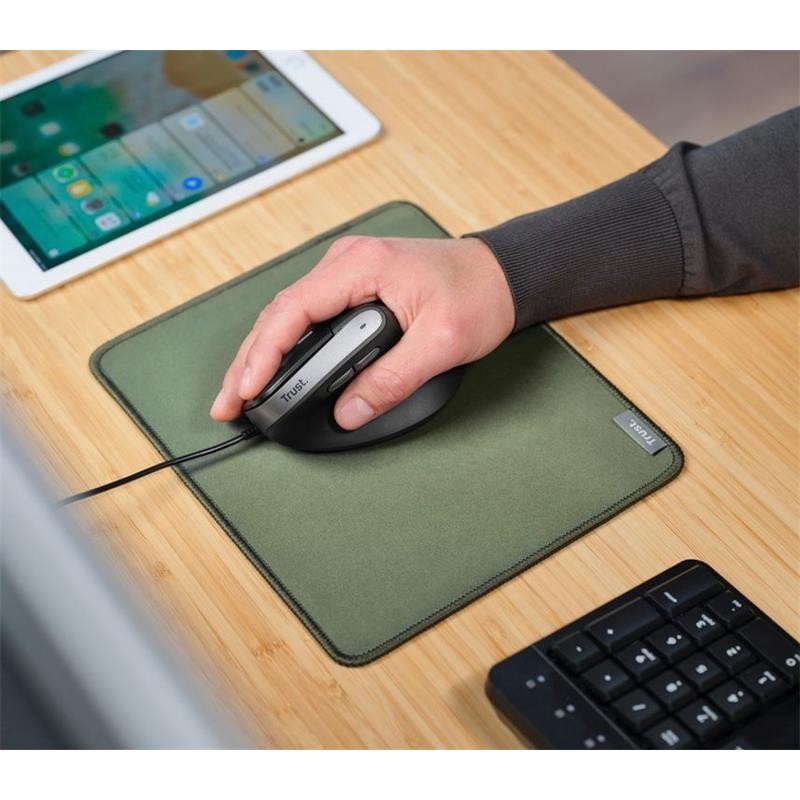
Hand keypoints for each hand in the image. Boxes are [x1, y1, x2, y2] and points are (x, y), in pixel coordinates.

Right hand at [210, 235, 514, 428]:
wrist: (500, 274)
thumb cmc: (478, 294)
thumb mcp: (442, 343)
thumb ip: (393, 379)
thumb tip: (349, 410)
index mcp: (363, 265)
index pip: (295, 308)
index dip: (265, 352)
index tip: (247, 388)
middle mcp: (347, 263)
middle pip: (281, 313)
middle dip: (249, 361)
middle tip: (228, 404)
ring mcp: (347, 272)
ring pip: (289, 315)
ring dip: (263, 354)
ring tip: (242, 393)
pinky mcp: (353, 286)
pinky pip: (307, 316)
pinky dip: (286, 345)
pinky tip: (274, 368)